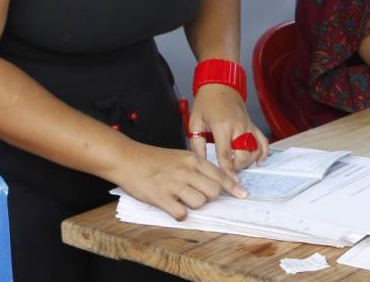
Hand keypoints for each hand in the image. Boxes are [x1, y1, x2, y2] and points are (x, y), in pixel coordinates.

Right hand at [110, 141, 246, 219]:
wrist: (127, 158)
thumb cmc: (154, 159)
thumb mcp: (180, 156)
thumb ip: (197, 167)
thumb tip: (214, 181)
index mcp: (193, 160)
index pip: (220, 175)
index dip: (233, 187)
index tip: (242, 195)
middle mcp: (187, 171)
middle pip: (213, 191)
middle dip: (209, 197)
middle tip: (196, 195)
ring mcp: (174, 184)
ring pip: (200, 202)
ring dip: (193, 206)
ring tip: (181, 200)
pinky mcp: (160, 196)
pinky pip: (180, 212)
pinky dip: (179, 214)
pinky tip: (173, 208)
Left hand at [187, 84, 268, 174]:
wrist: (220, 86)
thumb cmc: (207, 102)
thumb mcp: (195, 121)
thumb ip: (197, 143)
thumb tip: (200, 161)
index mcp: (222, 126)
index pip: (226, 154)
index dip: (226, 170)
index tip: (227, 181)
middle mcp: (238, 127)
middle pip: (243, 155)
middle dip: (237, 167)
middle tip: (228, 170)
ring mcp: (248, 126)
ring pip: (255, 150)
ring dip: (249, 161)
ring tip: (239, 165)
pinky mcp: (253, 125)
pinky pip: (263, 141)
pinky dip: (263, 152)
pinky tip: (259, 160)